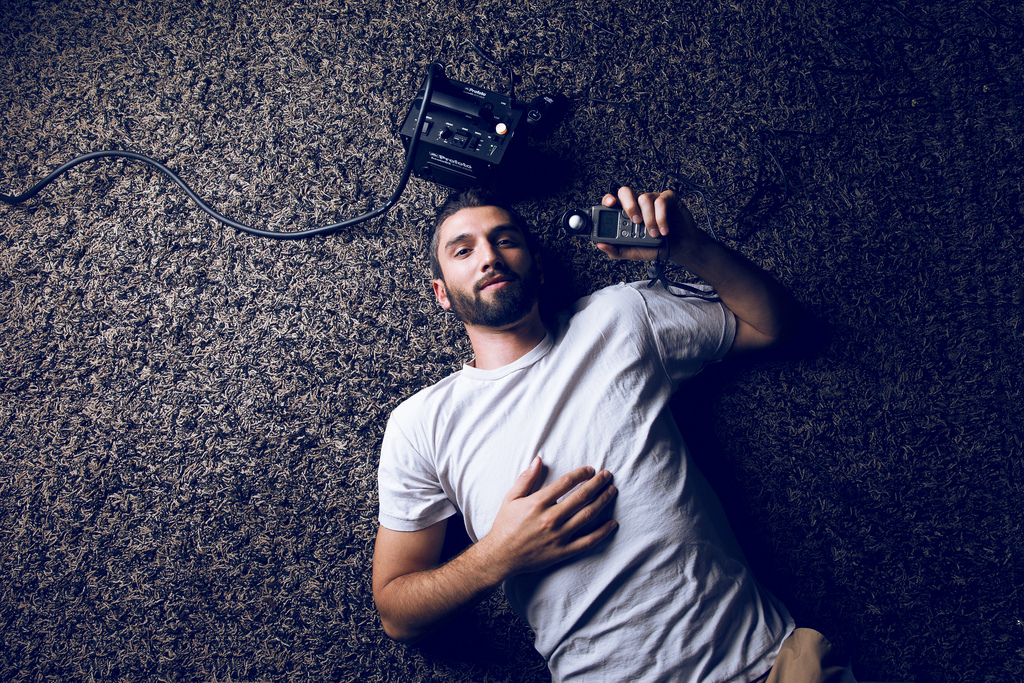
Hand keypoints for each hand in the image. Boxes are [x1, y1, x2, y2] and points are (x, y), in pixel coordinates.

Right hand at [478, 457, 617, 579]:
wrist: (501, 556)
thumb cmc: (505, 525)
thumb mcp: (511, 498)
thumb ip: (526, 479)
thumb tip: (538, 460)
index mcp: (538, 503)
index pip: (566, 482)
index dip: (581, 474)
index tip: (590, 470)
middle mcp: (551, 518)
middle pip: (581, 496)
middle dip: (597, 483)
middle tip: (607, 475)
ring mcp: (559, 535)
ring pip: (587, 515)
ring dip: (602, 501)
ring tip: (612, 491)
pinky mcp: (563, 551)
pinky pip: (588, 541)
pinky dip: (602, 532)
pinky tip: (612, 523)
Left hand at [595, 187, 703, 262]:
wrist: (680, 248)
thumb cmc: (656, 248)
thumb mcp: (634, 252)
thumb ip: (617, 250)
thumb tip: (600, 245)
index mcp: (627, 214)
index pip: (613, 200)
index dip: (609, 199)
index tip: (610, 204)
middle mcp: (638, 204)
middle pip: (625, 192)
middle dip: (628, 205)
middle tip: (635, 221)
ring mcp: (653, 199)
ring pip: (644, 198)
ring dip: (649, 219)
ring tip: (654, 233)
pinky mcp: (668, 198)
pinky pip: (661, 201)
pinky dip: (661, 218)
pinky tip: (664, 230)